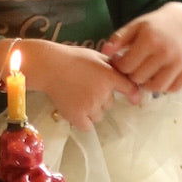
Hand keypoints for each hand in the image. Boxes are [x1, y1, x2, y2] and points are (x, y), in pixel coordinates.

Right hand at [0, 39, 139, 129]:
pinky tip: (75, 110)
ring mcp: (90, 105)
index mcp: (109, 76)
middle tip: (85, 88)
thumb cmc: (72, 58)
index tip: (133, 100)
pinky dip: (82, 120)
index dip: (133, 95)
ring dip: (91, 110)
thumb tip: (126, 73)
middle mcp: (103, 92)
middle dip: (101, 99)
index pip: (130, 89)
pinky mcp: (77, 116)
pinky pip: (87, 126)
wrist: (48, 66)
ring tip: (77, 97)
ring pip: (99, 115)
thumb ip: (112, 65)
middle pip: (110, 104)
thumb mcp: (96, 56)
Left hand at [99, 3, 181, 93]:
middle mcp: (167, 52)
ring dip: (146, 84)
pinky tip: (158, 77)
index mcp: (150, 39)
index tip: (120, 60)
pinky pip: (173, 89)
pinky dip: (164, 87)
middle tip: (132, 67)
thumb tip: (105, 52)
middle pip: (139, 77)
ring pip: (156, 87)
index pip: (126, 65)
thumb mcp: (135, 26)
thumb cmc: (155, 25)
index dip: (119, 65)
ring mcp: (180, 62)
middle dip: (131, 74)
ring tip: (143, 74)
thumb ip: (118, 38)